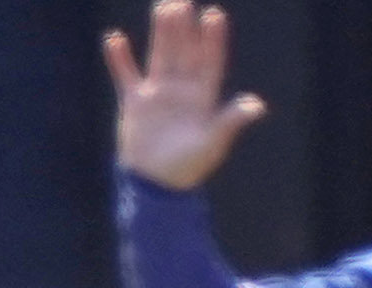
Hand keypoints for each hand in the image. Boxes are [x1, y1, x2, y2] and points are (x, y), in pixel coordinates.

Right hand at [105, 0, 265, 188]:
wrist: (157, 186)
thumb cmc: (190, 167)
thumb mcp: (214, 143)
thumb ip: (231, 121)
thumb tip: (257, 105)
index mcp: (203, 96)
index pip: (211, 61)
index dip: (213, 39)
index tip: (214, 16)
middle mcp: (182, 89)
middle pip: (185, 52)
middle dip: (185, 28)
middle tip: (183, 2)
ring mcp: (157, 93)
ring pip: (160, 55)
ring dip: (161, 33)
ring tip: (162, 7)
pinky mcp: (134, 102)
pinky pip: (126, 75)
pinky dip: (119, 58)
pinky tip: (114, 37)